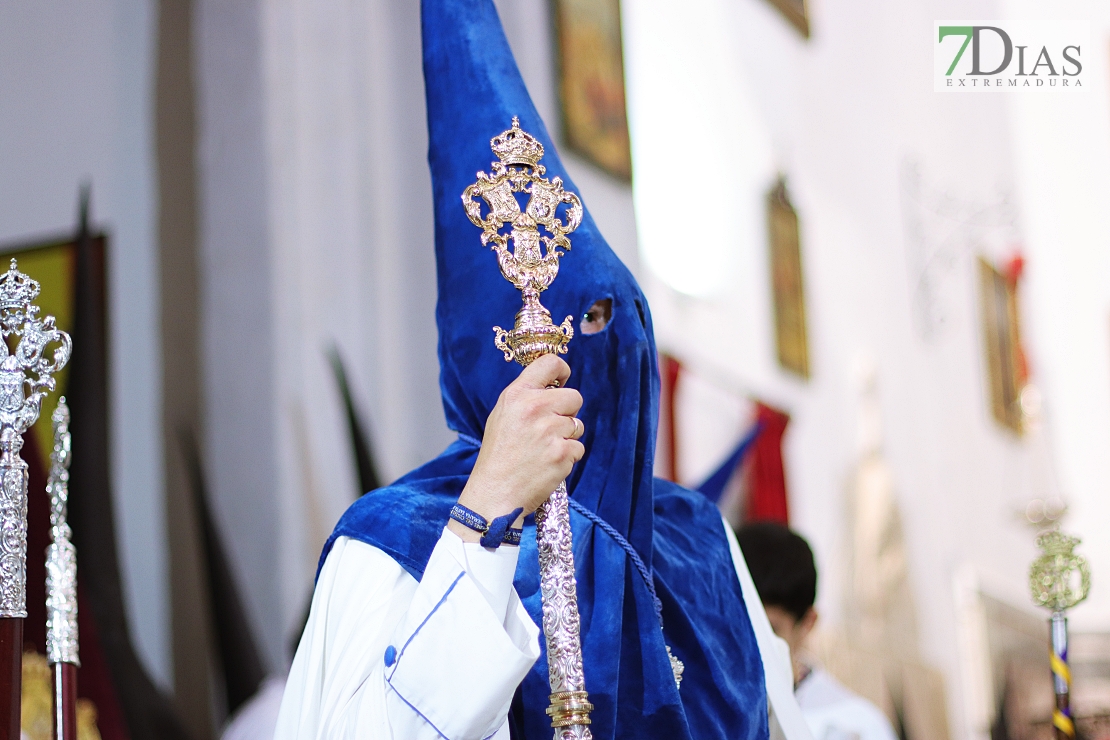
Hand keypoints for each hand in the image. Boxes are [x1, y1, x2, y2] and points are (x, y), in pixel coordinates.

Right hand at [449, 354, 584, 542]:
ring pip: (578, 425)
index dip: (562, 371)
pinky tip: (548, 464)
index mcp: (517, 395)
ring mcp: (550, 431)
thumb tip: (554, 386)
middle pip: (575, 396)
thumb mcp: (501, 416)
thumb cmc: (497, 456)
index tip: (562, 381)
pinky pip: (578, 448)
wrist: (494, 494)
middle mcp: (534, 408)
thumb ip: (526, 398)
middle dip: (568, 412)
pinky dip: (568, 457)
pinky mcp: (562, 453)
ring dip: (567, 438)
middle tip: (550, 428)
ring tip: (543, 450)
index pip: (550, 363)